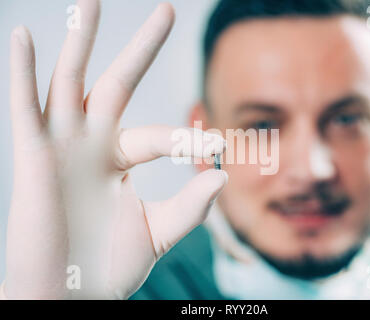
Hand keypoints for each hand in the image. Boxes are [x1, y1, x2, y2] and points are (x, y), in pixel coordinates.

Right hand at [2, 0, 226, 298]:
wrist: (67, 296)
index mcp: (119, 159)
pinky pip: (25, 108)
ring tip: (92, 0)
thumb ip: (191, 205)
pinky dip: (22, 72)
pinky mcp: (31, 157)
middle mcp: (91, 144)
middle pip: (118, 83)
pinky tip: (23, 35)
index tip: (218, 144)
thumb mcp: (159, 231)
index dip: (188, 137)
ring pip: (70, 82)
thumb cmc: (108, 267)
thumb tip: (221, 172)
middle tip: (167, 9)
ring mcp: (60, 146)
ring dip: (80, 41)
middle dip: (141, 48)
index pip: (162, 135)